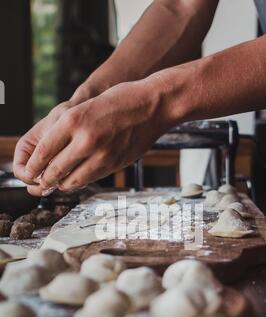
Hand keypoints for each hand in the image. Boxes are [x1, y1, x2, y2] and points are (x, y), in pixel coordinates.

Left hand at [22, 80, 171, 194]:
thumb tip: (49, 151)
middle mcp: (85, 140)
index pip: (42, 152)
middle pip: (54, 171)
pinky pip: (90, 179)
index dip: (32, 167)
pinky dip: (79, 181)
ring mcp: (102, 155)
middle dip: (44, 180)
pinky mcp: (114, 165)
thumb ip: (67, 128)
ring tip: (56, 182)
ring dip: (61, 184)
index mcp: (73, 120)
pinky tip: (75, 178)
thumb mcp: (85, 105)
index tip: (28, 173)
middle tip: (39, 183)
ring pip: (72, 181)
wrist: (154, 106)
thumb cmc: (119, 100)